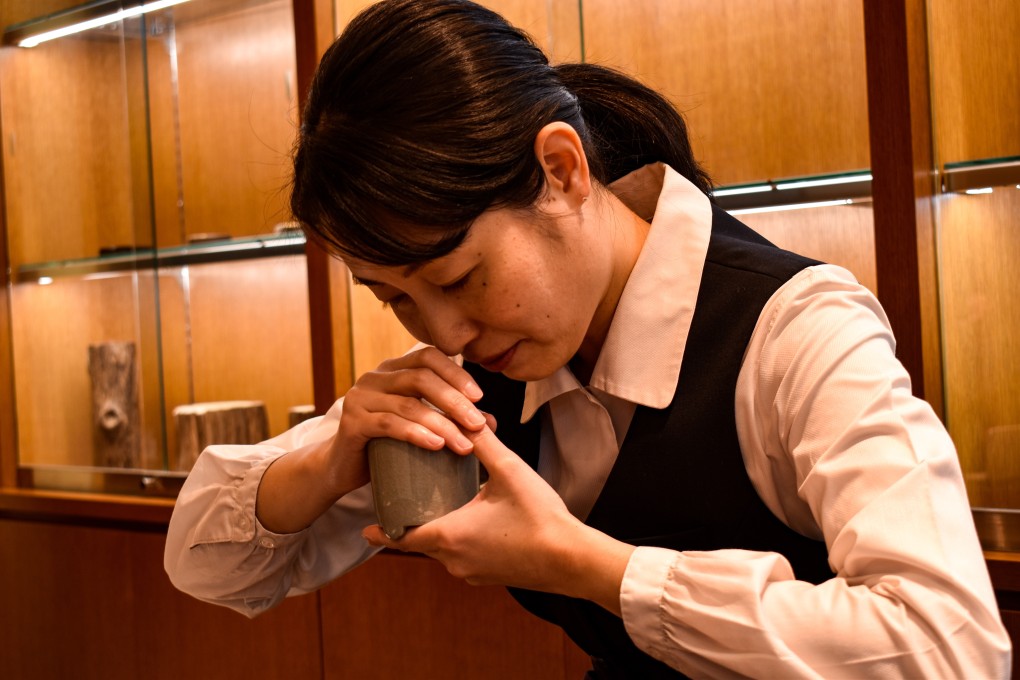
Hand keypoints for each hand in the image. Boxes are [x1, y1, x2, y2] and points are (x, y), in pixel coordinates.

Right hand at [327, 347, 492, 494]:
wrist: (342, 468)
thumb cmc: (386, 444)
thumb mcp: (421, 427)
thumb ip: (451, 419)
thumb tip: (490, 421)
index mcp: (392, 370)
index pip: (428, 356)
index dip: (456, 373)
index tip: (479, 396)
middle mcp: (374, 377)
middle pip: (421, 378)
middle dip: (454, 401)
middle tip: (478, 425)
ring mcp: (360, 398)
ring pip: (409, 404)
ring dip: (442, 425)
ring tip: (465, 445)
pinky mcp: (352, 422)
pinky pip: (389, 424)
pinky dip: (416, 434)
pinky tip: (436, 446)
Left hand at [362, 426, 634, 612]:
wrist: (572, 560)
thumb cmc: (539, 516)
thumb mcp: (508, 471)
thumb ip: (482, 443)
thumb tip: (464, 415)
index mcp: (449, 535)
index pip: (402, 536)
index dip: (382, 531)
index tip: (365, 526)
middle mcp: (453, 560)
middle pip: (421, 543)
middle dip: (412, 524)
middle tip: (404, 502)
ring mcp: (472, 573)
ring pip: (443, 551)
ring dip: (439, 532)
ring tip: (439, 507)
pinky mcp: (489, 577)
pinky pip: (463, 559)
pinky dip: (459, 542)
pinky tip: (473, 523)